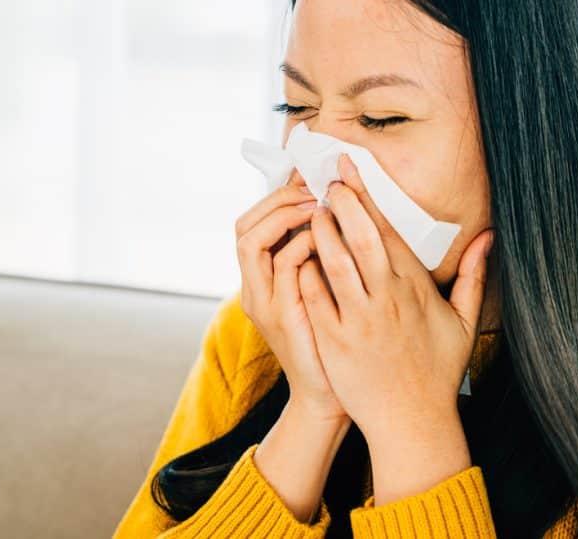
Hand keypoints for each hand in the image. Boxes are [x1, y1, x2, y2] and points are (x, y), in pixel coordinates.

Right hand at [235, 170, 349, 423]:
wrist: (331, 399)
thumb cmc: (333, 344)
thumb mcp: (320, 295)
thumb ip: (317, 260)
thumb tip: (334, 214)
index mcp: (260, 282)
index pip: (250, 224)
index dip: (275, 196)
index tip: (307, 178)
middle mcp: (253, 290)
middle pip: (243, 226)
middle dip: (277, 199)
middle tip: (313, 187)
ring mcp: (263, 304)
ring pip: (252, 241)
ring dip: (285, 215)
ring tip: (317, 205)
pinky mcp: (282, 316)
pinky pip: (284, 267)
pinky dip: (302, 243)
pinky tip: (326, 238)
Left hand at [299, 152, 495, 441]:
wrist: (412, 423)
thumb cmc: (436, 372)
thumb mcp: (464, 323)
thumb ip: (475, 276)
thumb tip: (488, 237)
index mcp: (415, 289)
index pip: (387, 231)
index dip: (366, 197)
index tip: (349, 171)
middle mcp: (387, 299)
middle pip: (361, 237)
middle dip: (343, 202)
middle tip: (327, 180)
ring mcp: (358, 320)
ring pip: (334, 262)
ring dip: (320, 232)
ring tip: (310, 211)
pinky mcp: (334, 341)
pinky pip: (314, 297)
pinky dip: (304, 272)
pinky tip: (296, 254)